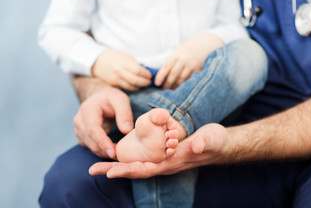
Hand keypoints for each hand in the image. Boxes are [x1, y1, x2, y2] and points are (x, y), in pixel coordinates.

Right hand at [73, 86, 133, 158]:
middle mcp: (79, 119)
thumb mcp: (121, 100)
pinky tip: (110, 152)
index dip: (102, 142)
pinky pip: (89, 146)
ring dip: (102, 152)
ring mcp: (78, 128)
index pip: (93, 129)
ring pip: (88, 145)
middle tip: (119, 157)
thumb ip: (124, 114)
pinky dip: (99, 150)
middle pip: (89, 139)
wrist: (100, 97)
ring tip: (117, 155)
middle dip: (104, 150)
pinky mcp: (81, 134)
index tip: (113, 153)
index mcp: (88, 109)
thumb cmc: (112, 98)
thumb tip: (126, 130)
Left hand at [89, 123, 229, 177]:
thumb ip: (204, 142)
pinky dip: (127, 160)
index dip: (129, 171)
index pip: (148, 169)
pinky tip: (117, 157)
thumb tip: (195, 146)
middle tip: (92, 170)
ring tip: (98, 166)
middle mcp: (165, 164)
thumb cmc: (215, 141)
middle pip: (137, 170)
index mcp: (173, 161)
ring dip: (117, 166)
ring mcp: (163, 160)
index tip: (111, 172)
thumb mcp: (212, 138)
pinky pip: (142, 159)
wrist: (217, 144)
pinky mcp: (163, 154)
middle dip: (115, 170)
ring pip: (137, 165)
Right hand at [92, 50, 151, 90]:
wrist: (96, 61)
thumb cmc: (113, 56)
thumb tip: (145, 71)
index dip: (146, 74)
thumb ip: (135, 64)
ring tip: (144, 85)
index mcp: (123, 62)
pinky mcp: (113, 85)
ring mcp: (115, 79)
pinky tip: (137, 86)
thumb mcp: (125, 56)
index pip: (138, 71)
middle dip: (145, 82)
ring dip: (140, 87)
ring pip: (131, 87)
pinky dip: (133, 88)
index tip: (150, 75)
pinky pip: (125, 88)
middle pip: (136, 80)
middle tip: (149, 82)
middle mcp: (119, 71)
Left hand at [154, 44, 203, 89]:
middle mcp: (184, 59)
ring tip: (172, 89)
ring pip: (182, 79)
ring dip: (176, 85)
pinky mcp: (199, 70)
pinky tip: (181, 86)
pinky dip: (184, 84)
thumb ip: (174, 60)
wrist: (208, 43)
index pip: (166, 67)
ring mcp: (192, 65)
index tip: (156, 83)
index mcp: (177, 53)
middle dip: (167, 83)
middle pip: (173, 74)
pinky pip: (190, 79)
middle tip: (164, 89)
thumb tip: (165, 73)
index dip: (160, 76)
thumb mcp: (180, 50)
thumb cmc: (191, 47)